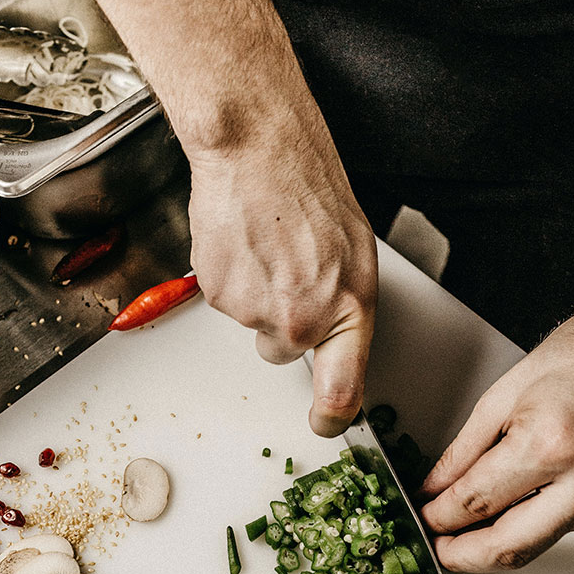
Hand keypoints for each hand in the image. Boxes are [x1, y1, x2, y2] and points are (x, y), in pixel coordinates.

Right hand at [187, 121, 376, 438]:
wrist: (257, 150)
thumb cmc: (310, 190)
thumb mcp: (354, 256)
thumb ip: (345, 309)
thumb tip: (336, 345)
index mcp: (347, 311)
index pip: (341, 393)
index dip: (331, 417)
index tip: (325, 422)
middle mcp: (301, 321)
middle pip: (284, 353)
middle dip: (283, 323)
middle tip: (289, 272)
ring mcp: (255, 311)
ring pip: (253, 323)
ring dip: (258, 293)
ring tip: (269, 245)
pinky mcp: (218, 295)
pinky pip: (227, 299)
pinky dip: (233, 276)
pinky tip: (245, 242)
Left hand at [420, 300, 573, 570]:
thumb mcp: (505, 392)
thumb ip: (464, 449)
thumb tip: (435, 488)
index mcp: (550, 442)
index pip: (477, 502)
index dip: (440, 518)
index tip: (425, 518)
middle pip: (510, 547)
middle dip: (464, 555)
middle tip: (439, 547)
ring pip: (540, 544)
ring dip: (499, 542)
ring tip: (469, 529)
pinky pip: (568, 526)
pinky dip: (536, 522)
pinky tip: (518, 506)